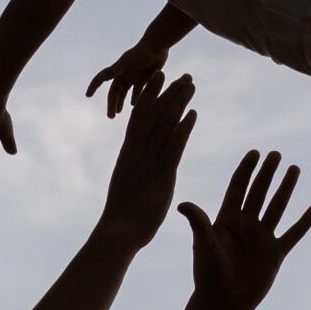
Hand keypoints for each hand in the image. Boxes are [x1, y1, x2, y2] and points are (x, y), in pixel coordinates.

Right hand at [86, 40, 169, 118]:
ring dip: (120, 102)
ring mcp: (133, 76)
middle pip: (115, 92)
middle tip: (110, 116)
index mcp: (117, 71)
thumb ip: (115, 70)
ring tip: (117, 112)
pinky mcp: (144, 78)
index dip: (93, 87)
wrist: (158, 46)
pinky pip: (138, 90)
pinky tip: (135, 105)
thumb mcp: (127, 62)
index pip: (101, 80)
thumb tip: (100, 78)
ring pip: (124, 92)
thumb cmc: (142, 53)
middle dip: (111, 103)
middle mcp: (123, 74)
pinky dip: (136, 98)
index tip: (88, 95)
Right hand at [96, 71, 197, 251]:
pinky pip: (172, 148)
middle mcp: (137, 153)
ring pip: (164, 126)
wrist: (117, 233)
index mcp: (128, 154)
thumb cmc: (123, 218)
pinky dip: (183, 130)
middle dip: (169, 93)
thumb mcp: (129, 187)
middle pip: (154, 115)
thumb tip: (142, 171)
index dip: (151, 97)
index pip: (140, 118)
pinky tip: (193, 115)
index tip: (161, 79)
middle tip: (185, 75)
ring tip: (191, 85)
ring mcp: (148, 163)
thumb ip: (137, 173)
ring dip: (178, 104)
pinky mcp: (161, 176)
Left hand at [178, 150, 310, 309]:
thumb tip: (183, 205)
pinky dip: (303, 222)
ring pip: (277, 208)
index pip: (238, 187)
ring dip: (285, 189)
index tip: (254, 153)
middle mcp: (245, 224)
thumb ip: (199, 224)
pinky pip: (292, 234)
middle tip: (276, 154)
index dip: (246, 170)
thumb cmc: (207, 275)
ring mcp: (261, 238)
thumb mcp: (204, 247)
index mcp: (226, 219)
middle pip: (259, 192)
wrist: (222, 304)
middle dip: (267, 173)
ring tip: (294, 169)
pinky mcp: (275, 254)